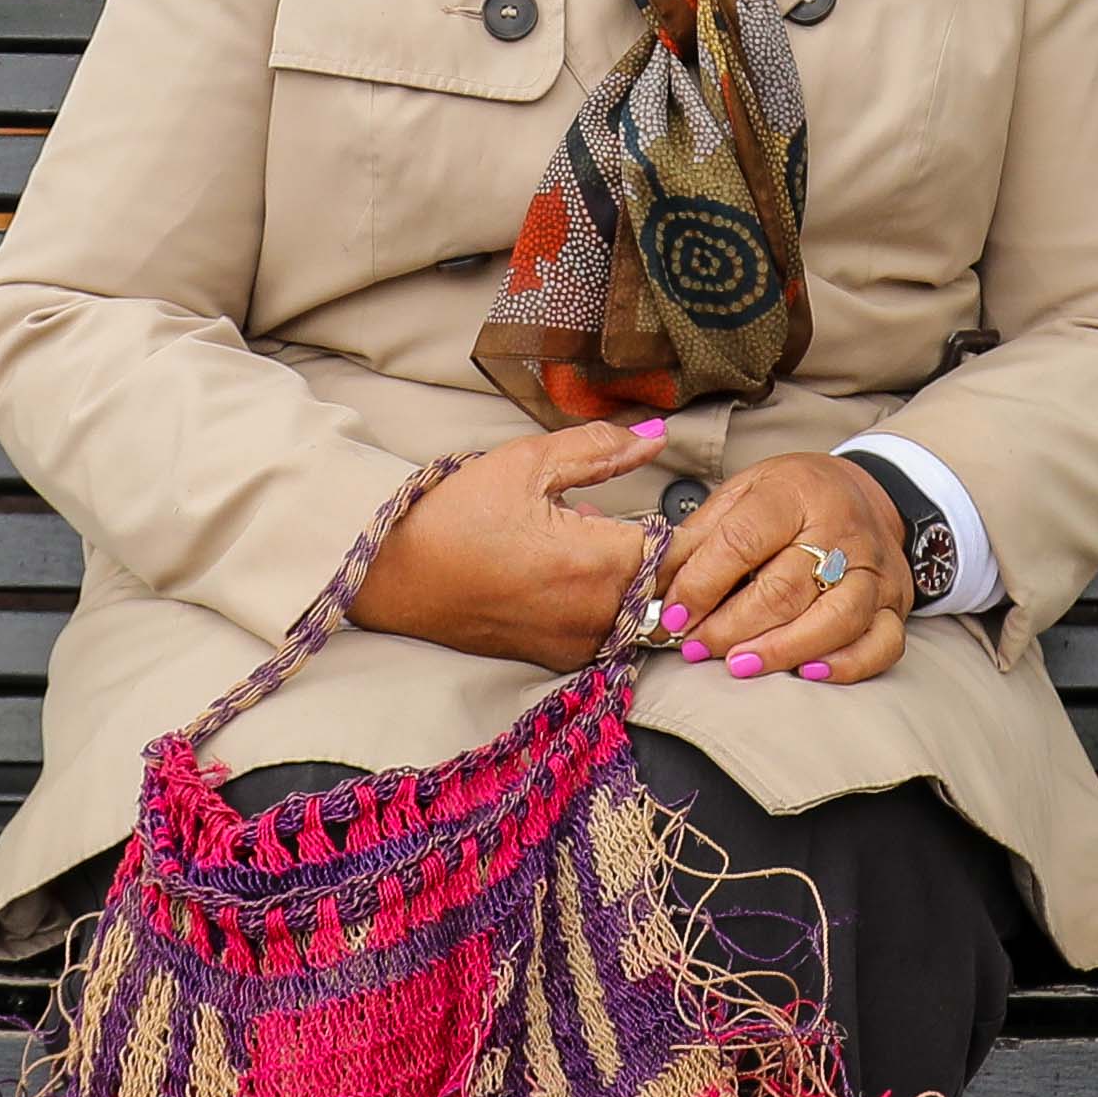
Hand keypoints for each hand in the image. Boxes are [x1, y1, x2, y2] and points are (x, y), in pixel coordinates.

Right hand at [351, 419, 673, 670]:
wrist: (390, 576)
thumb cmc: (453, 514)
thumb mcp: (526, 463)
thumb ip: (600, 450)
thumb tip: (657, 438)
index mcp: (595, 563)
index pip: (686, 553)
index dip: (703, 528)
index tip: (706, 506)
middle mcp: (594, 615)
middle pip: (672, 589)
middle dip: (680, 556)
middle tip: (669, 519)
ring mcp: (576, 643)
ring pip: (644, 612)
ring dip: (646, 580)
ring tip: (613, 538)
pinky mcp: (557, 658)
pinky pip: (611, 630)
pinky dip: (616, 601)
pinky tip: (584, 569)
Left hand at [651, 454, 910, 687]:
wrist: (862, 492)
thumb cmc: (790, 499)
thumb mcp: (742, 493)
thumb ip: (701, 537)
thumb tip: (655, 585)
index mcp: (794, 493)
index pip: (742, 540)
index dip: (701, 584)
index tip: (672, 617)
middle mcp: (841, 529)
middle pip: (787, 588)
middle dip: (733, 626)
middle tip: (697, 648)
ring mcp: (874, 569)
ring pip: (836, 618)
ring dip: (783, 649)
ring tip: (741, 665)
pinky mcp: (896, 602)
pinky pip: (883, 643)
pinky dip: (848, 665)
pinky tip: (809, 673)